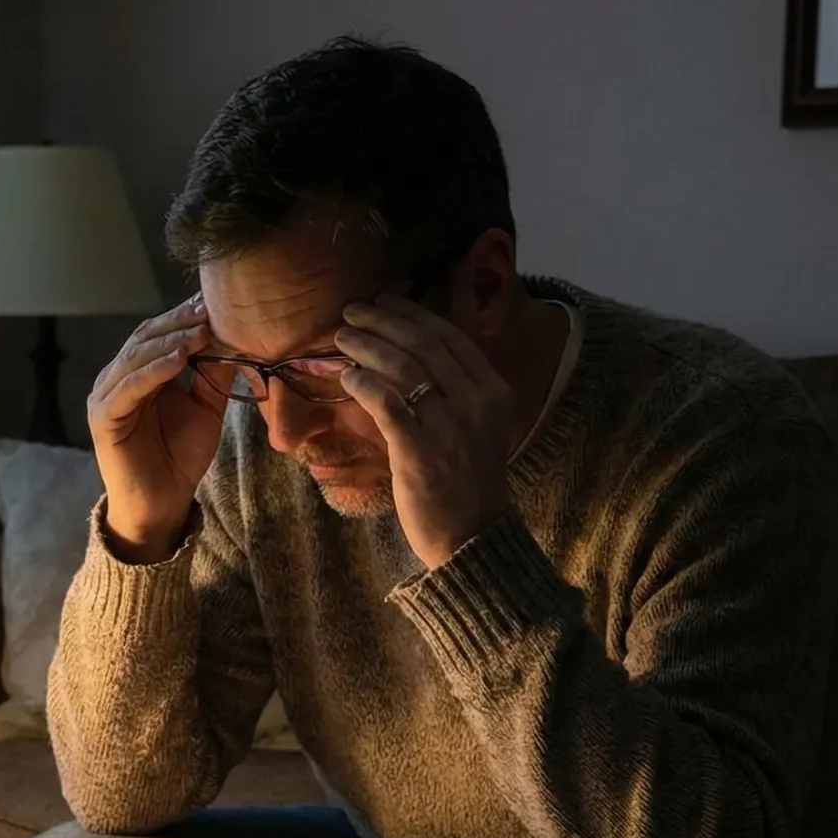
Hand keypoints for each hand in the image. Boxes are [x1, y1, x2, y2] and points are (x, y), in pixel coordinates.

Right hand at [87, 295, 221, 562]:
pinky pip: (129, 386)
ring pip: (136, 356)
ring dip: (169, 341)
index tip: (215, 301)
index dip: (184, 316)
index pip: (158, 332)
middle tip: (209, 309)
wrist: (161, 505)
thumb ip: (213, 375)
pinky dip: (153, 370)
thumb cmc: (180, 459)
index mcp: (139, 372)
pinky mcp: (103, 417)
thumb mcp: (205, 408)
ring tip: (199, 332)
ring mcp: (106, 396)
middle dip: (178, 322)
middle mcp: (118, 378)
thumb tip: (234, 336)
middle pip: (145, 337)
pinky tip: (178, 359)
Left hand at [336, 295, 519, 570]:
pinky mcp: (419, 451)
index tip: (386, 300)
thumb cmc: (466, 481)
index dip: (413, 313)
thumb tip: (407, 350)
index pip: (450, 337)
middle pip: (424, 344)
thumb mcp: (477, 427)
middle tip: (353, 311)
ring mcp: (450, 427)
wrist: (471, 536)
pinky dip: (363, 382)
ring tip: (342, 337)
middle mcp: (477, 403)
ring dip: (367, 345)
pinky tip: (347, 376)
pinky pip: (386, 403)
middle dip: (384, 320)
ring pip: (403, 367)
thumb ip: (455, 390)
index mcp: (495, 392)